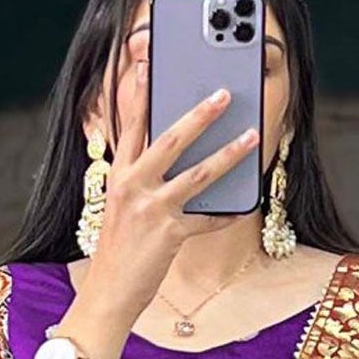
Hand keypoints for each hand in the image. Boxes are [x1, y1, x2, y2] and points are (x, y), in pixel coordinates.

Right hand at [69, 66, 261, 338]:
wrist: (107, 294)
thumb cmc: (118, 250)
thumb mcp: (121, 207)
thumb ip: (141, 179)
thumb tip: (176, 157)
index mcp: (119, 175)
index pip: (131, 125)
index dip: (142, 93)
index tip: (151, 63)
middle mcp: (133, 186)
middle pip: (170, 139)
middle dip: (199, 114)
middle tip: (223, 93)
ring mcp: (152, 210)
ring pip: (198, 174)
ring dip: (228, 153)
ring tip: (250, 137)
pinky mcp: (170, 235)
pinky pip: (207, 219)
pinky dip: (227, 213)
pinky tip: (246, 203)